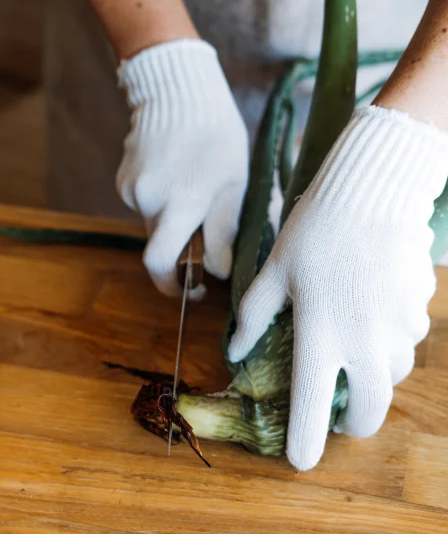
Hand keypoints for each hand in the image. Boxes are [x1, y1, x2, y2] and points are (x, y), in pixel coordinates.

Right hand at [116, 39, 247, 297]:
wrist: (176, 90)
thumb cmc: (215, 133)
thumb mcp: (233, 180)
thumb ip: (224, 229)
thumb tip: (219, 270)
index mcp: (181, 201)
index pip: (160, 262)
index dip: (172, 285)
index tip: (193, 289)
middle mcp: (149, 200)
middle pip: (160, 244)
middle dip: (180, 246)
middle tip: (203, 229)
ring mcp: (131, 190)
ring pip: (153, 224)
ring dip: (172, 219)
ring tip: (191, 185)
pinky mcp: (123, 181)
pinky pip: (144, 206)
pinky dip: (160, 202)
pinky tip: (173, 175)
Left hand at [228, 106, 447, 470]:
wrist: (371, 193)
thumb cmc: (312, 231)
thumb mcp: (273, 272)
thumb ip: (254, 316)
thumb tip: (235, 350)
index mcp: (320, 332)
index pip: (311, 402)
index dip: (305, 438)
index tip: (299, 462)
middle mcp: (364, 340)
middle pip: (369, 409)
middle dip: (352, 423)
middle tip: (337, 415)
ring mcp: (398, 328)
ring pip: (391, 378)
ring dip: (370, 379)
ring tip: (349, 356)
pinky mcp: (419, 312)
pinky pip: (406, 344)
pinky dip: (388, 346)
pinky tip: (370, 317)